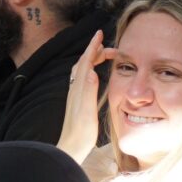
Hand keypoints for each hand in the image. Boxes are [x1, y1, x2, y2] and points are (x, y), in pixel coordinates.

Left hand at [58, 29, 112, 161]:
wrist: (71, 148)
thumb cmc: (80, 133)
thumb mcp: (87, 112)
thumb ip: (89, 92)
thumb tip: (92, 71)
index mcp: (79, 89)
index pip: (85, 62)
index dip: (92, 47)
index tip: (99, 34)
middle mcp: (75, 89)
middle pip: (83, 63)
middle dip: (95, 51)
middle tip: (111, 48)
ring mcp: (75, 95)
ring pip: (82, 70)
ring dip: (92, 59)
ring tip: (104, 55)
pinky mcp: (77, 102)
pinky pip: (83, 79)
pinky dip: (90, 70)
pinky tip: (95, 75)